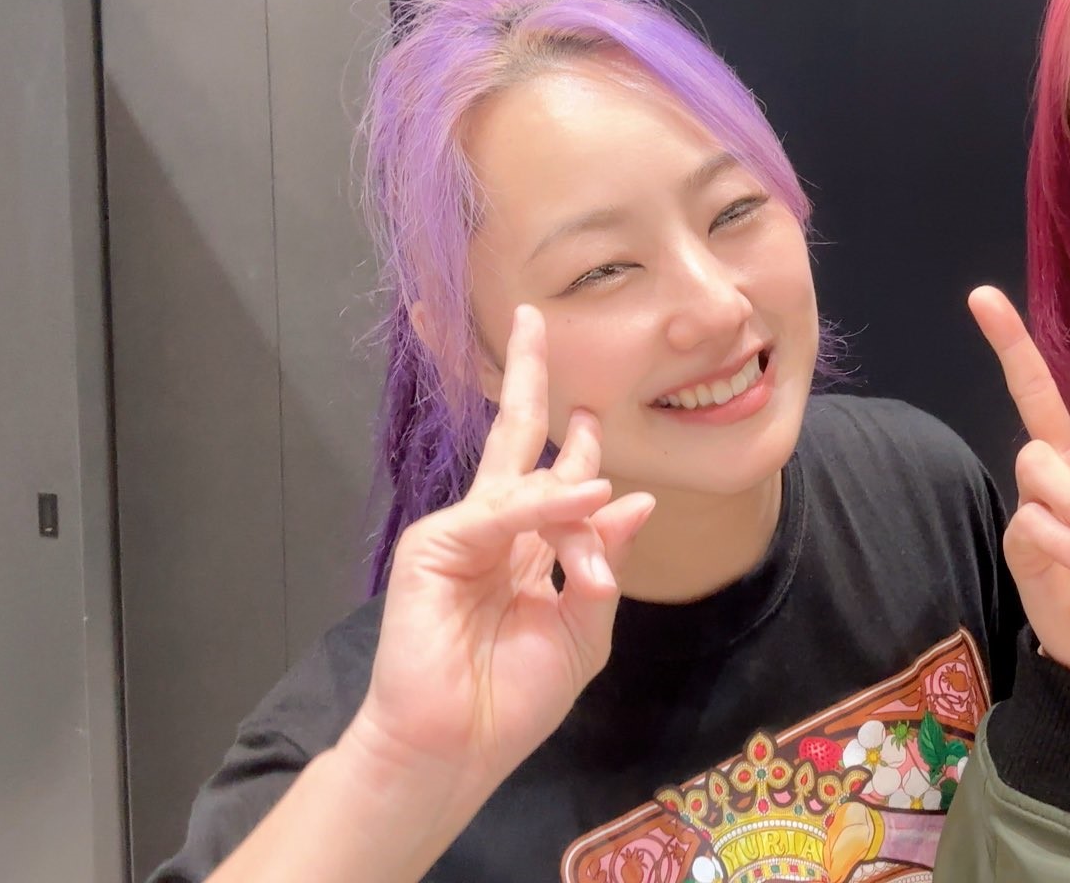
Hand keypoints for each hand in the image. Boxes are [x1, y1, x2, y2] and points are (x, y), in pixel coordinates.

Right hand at [342, 304, 654, 795]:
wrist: (456, 748)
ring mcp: (458, 535)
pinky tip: (586, 500)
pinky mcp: (433, 546)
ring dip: (575, 501)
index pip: (550, 480)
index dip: (579, 448)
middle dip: (526, 380)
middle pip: (511, 440)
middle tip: (536, 321)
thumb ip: (604, 563)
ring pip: (530, 489)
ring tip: (601, 516)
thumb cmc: (513, 699)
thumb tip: (635, 502)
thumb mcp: (582, 628)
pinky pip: (502, 513)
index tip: (596, 412)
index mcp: (520, 551)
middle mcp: (488, 532)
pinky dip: (546, 507)